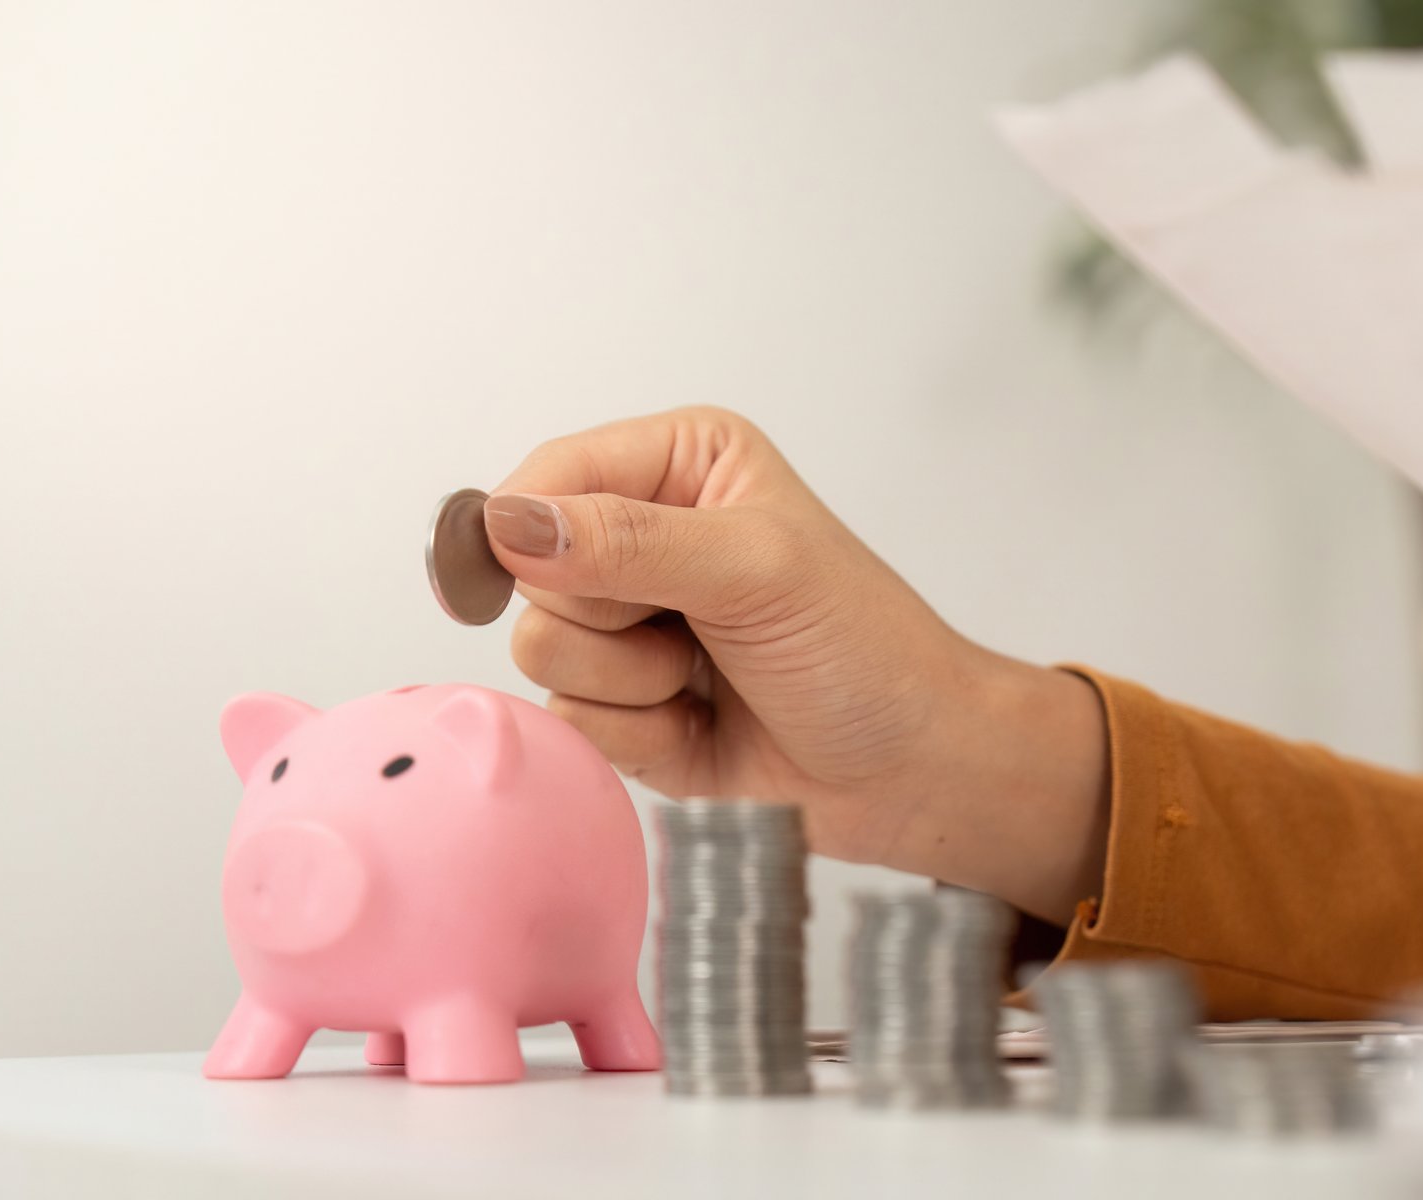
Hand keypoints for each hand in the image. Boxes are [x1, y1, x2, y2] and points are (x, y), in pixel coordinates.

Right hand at [483, 407, 1109, 918]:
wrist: (912, 770)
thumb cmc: (865, 649)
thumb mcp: (757, 570)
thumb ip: (630, 541)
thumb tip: (509, 522)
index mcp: (680, 466)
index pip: (550, 475)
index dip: (525, 526)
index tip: (533, 572)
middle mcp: (642, 537)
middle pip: (531, 573)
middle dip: (612, 619)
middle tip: (703, 633)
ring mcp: (630, 628)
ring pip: (542, 653)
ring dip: (633, 683)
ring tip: (712, 678)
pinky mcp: (624, 708)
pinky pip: (571, 722)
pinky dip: (642, 735)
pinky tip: (705, 727)